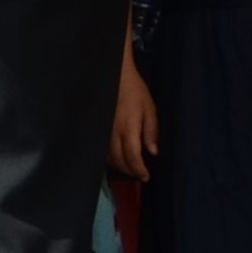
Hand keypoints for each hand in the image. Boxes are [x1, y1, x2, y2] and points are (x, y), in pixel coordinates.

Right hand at [113, 54, 155, 180]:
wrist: (115, 76)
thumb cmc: (135, 91)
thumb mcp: (149, 108)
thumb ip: (151, 130)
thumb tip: (153, 152)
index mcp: (128, 129)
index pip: (132, 157)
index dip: (139, 169)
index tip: (146, 176)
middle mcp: (113, 133)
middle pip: (119, 161)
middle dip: (130, 171)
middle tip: (140, 174)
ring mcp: (103, 131)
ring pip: (109, 158)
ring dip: (119, 166)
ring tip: (130, 168)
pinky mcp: (98, 128)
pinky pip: (102, 150)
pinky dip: (110, 158)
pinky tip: (117, 158)